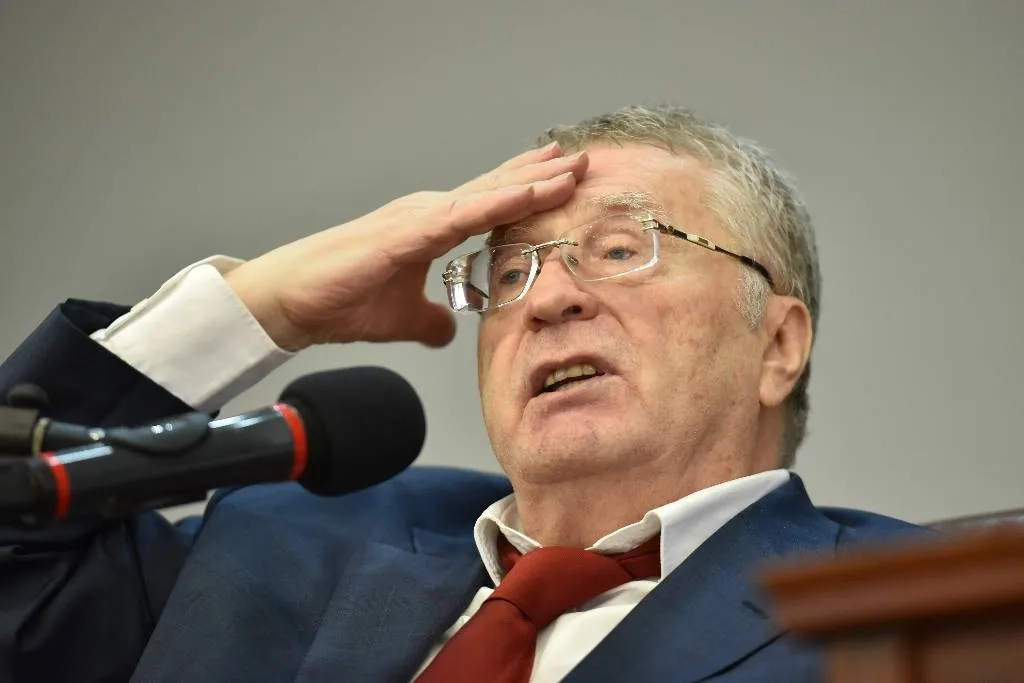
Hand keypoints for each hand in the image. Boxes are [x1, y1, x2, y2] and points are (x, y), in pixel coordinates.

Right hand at [226, 143, 588, 350]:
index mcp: (430, 227)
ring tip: (572, 167)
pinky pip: (462, 215)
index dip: (529, 189)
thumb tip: (449, 332)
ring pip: (486, 194)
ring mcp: (417, 217)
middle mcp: (428, 213)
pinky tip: (528, 194)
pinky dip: (497, 203)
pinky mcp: (404, 233)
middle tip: (585, 159)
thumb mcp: (403, 317)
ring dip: (531, 182)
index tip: (566, 178)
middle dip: (542, 175)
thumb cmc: (340, 300)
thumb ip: (431, 320)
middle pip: (497, 189)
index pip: (490, 203)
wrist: (292, 303)